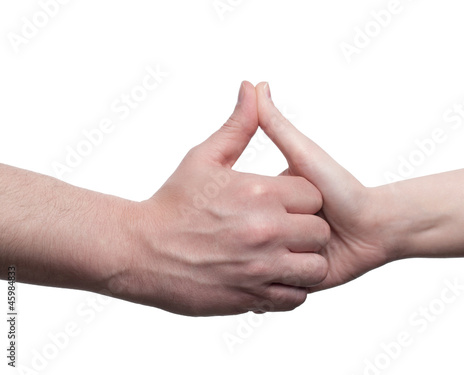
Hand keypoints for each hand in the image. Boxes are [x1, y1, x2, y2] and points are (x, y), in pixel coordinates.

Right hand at [111, 82, 329, 315]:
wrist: (139, 251)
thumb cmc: (171, 202)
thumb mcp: (203, 158)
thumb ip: (237, 126)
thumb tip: (253, 87)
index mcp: (259, 192)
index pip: (312, 195)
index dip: (301, 199)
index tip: (283, 202)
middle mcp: (266, 230)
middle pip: (318, 230)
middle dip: (305, 229)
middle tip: (283, 228)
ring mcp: (260, 267)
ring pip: (312, 267)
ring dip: (302, 261)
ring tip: (281, 254)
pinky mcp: (252, 298)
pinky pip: (295, 298)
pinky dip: (289, 289)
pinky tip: (270, 276)